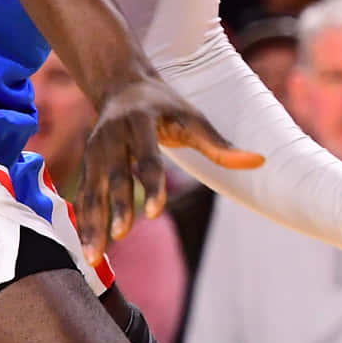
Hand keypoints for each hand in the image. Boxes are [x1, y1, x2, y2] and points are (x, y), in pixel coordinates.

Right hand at [82, 75, 263, 262]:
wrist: (122, 86)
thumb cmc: (165, 105)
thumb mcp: (194, 118)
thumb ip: (220, 145)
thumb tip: (259, 161)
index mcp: (140, 123)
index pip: (147, 158)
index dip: (150, 186)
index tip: (154, 215)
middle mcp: (111, 136)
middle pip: (113, 176)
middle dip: (116, 208)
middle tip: (121, 237)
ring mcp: (94, 150)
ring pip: (90, 190)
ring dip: (90, 223)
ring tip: (94, 256)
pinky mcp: (85, 163)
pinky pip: (82, 195)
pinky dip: (83, 221)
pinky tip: (86, 248)